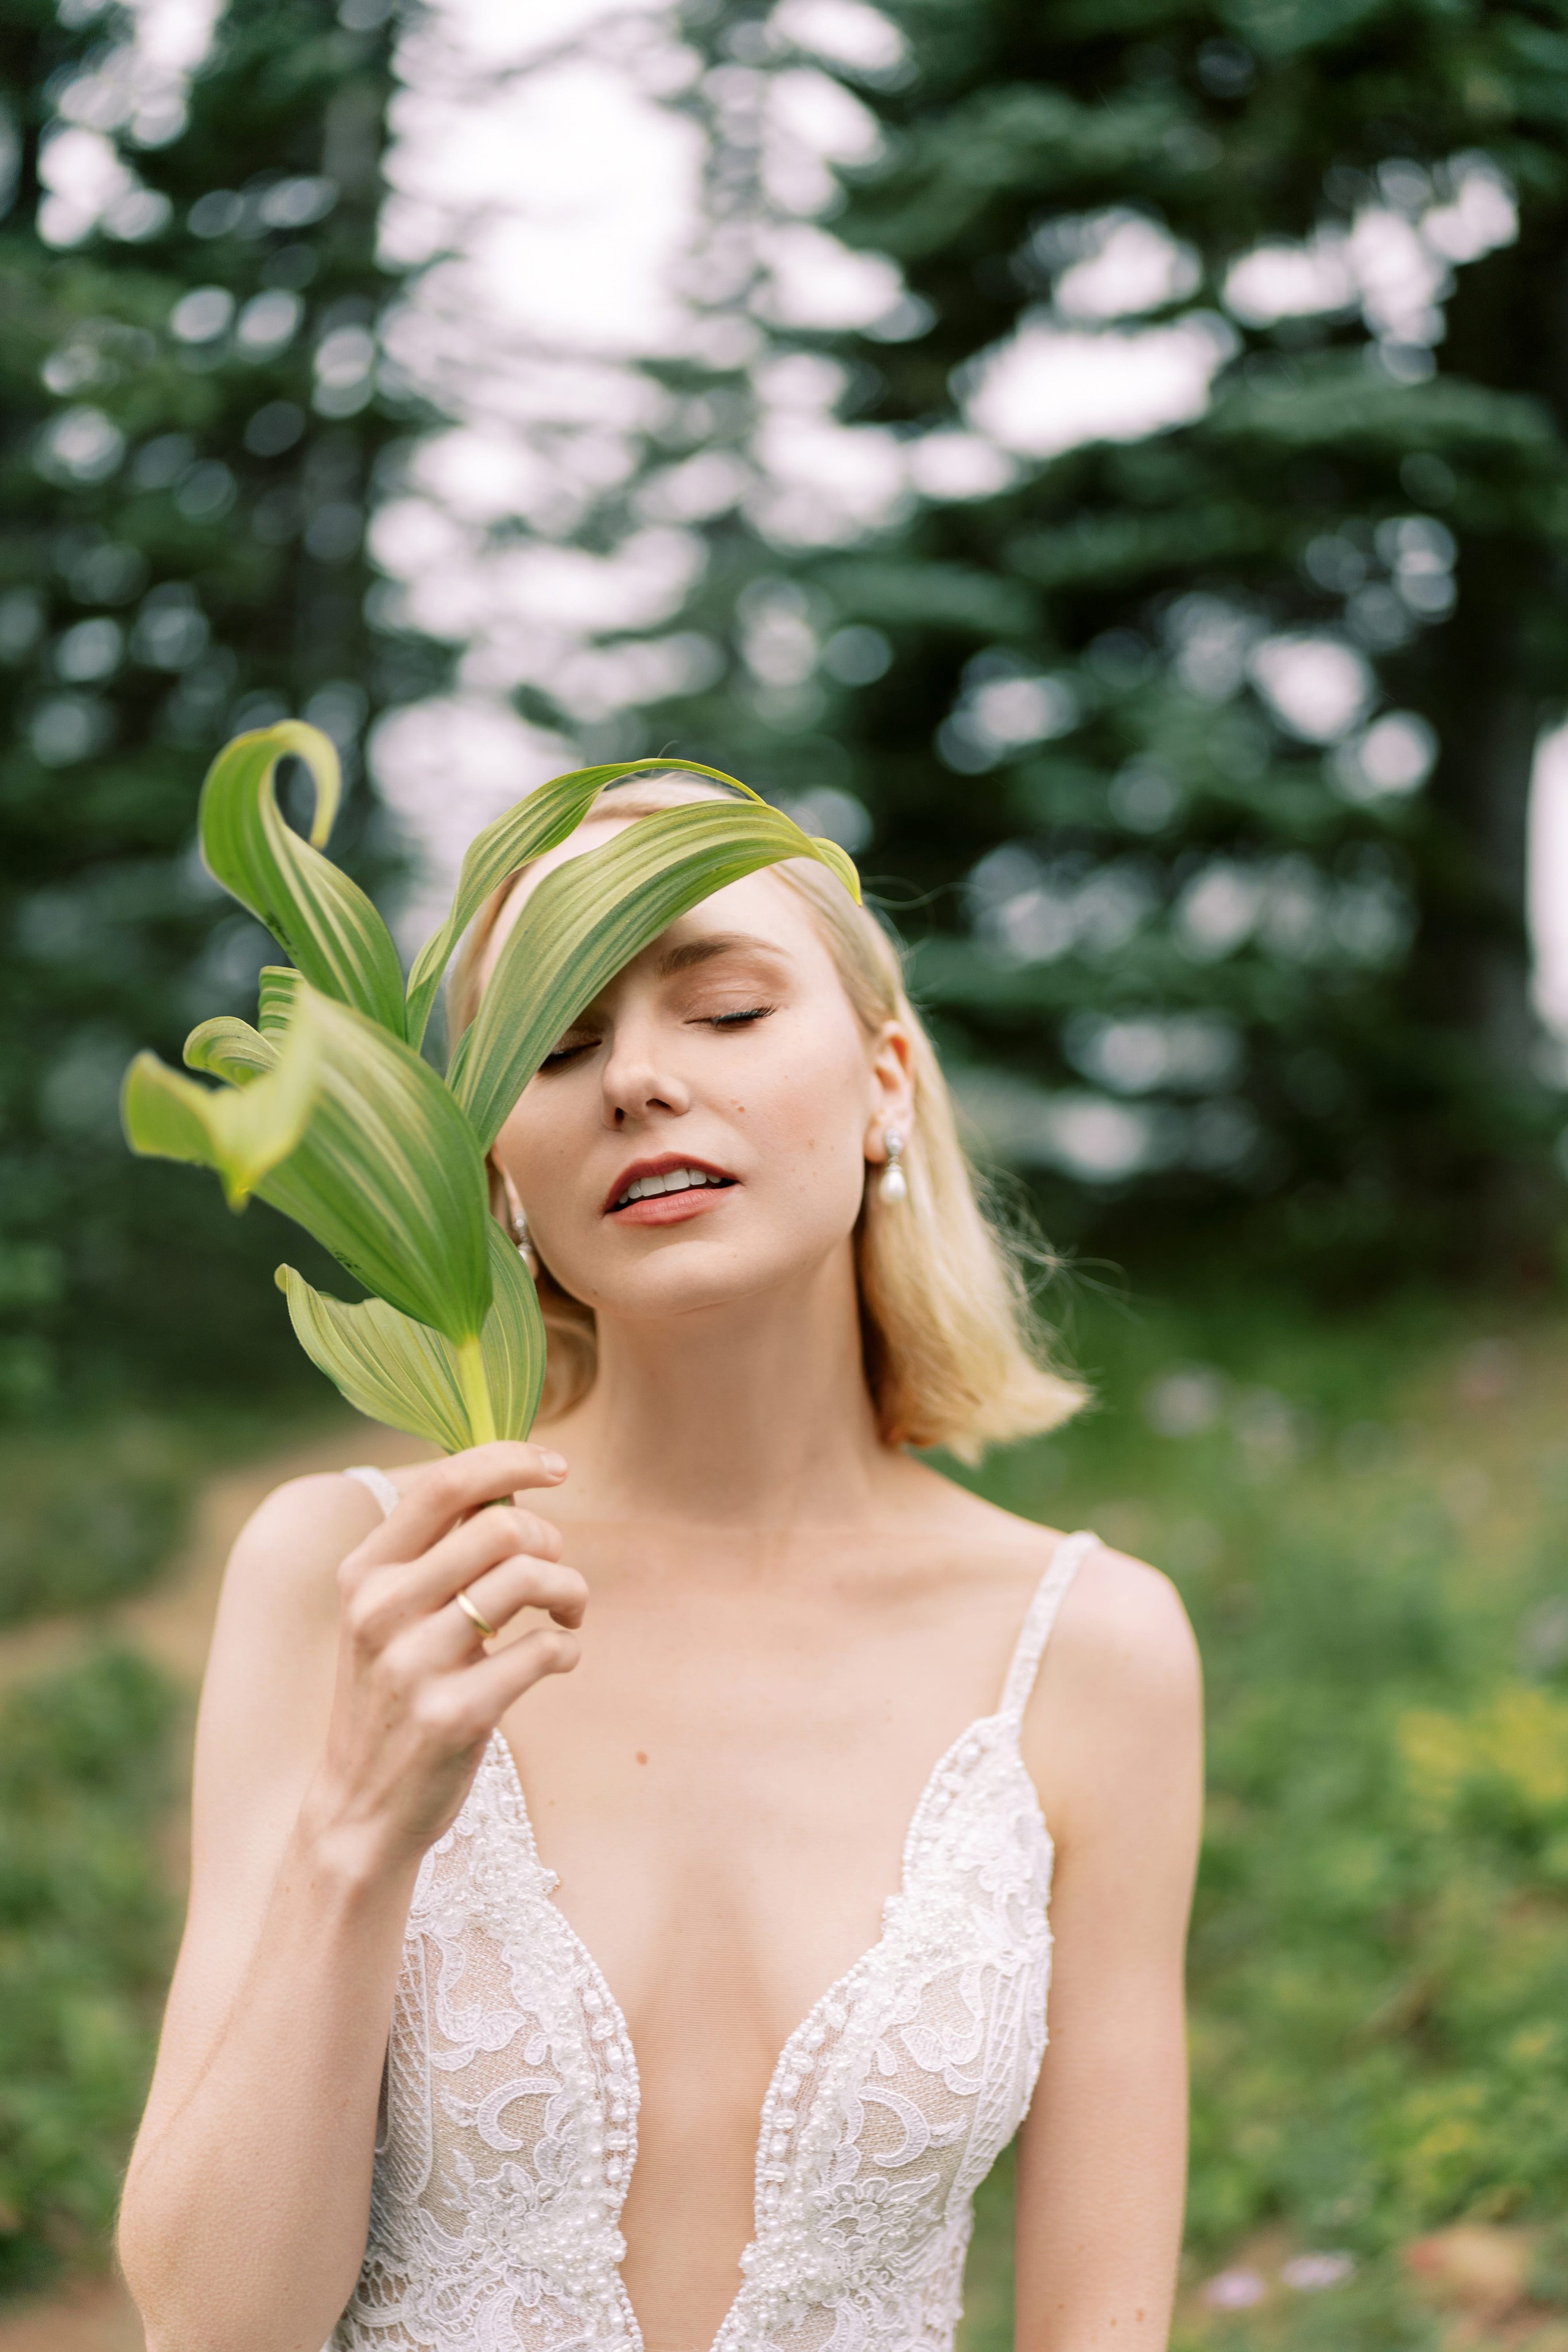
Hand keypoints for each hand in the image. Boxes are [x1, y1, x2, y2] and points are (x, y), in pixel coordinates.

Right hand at [306, 1441, 584, 1875]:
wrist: (361, 1809)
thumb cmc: (393, 1697)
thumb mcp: (388, 1617)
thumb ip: (437, 1553)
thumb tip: (511, 1486)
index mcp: (364, 1573)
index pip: (443, 1483)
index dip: (512, 1459)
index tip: (557, 1464)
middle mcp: (381, 1610)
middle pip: (501, 1526)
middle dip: (550, 1540)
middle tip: (554, 1570)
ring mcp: (415, 1665)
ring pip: (529, 1579)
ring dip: (571, 1589)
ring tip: (567, 1613)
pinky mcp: (455, 1715)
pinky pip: (545, 1650)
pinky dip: (568, 1647)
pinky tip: (558, 1658)